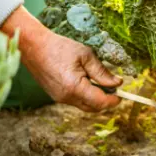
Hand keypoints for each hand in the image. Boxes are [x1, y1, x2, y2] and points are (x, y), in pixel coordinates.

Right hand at [0, 6, 120, 111]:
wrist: (34, 47)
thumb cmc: (60, 47)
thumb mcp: (86, 55)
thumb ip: (102, 72)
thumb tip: (117, 83)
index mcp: (75, 87)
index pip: (100, 102)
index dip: (113, 100)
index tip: (121, 94)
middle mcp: (67, 97)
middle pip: (93, 108)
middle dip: (105, 101)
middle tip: (113, 87)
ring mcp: (60, 98)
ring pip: (84, 105)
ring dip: (95, 98)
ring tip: (98, 82)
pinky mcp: (56, 96)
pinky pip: (75, 101)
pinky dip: (84, 95)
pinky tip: (85, 81)